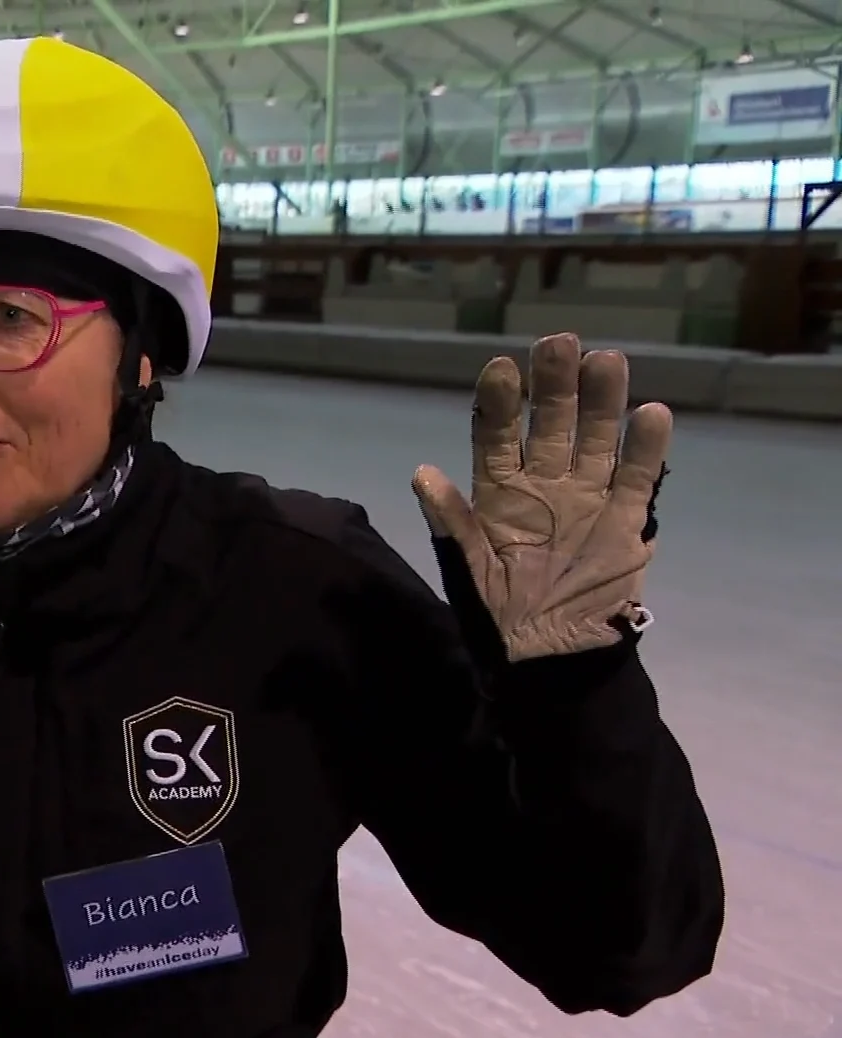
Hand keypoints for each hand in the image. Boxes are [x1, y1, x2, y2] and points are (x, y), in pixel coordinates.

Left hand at [412, 334, 671, 662]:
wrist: (550, 658)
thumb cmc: (497, 615)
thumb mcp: (466, 572)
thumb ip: (450, 524)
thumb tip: (421, 474)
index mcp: (497, 490)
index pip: (494, 435)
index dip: (497, 402)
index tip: (501, 369)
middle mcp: (543, 481)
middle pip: (549, 422)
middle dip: (553, 384)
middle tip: (559, 343)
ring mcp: (586, 495)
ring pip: (594, 437)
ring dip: (601, 401)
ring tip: (605, 361)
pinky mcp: (625, 517)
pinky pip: (637, 476)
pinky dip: (646, 448)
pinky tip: (652, 414)